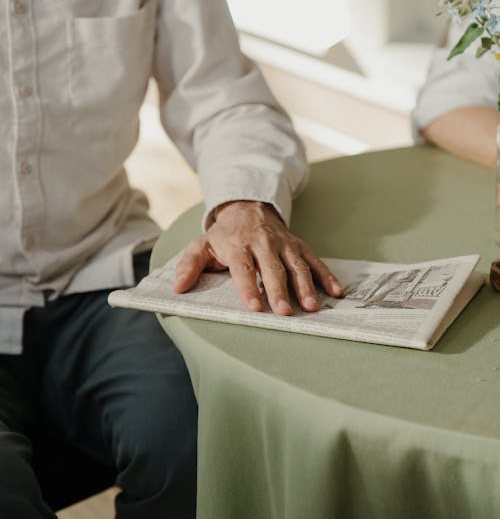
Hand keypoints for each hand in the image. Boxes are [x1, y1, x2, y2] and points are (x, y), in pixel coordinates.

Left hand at [173, 200, 342, 315]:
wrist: (248, 207)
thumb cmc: (224, 235)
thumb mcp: (202, 245)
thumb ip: (190, 265)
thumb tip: (178, 287)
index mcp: (238, 245)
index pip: (243, 268)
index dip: (248, 288)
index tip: (254, 307)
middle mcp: (263, 243)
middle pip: (273, 268)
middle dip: (279, 291)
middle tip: (284, 312)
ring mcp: (284, 244)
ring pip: (297, 265)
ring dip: (305, 286)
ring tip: (310, 306)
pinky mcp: (299, 245)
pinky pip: (315, 260)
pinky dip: (326, 275)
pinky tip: (335, 292)